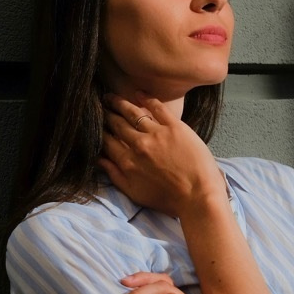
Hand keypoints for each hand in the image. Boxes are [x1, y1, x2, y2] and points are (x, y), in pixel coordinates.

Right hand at [99, 93, 224, 218]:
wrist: (198, 197)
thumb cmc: (168, 200)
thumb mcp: (135, 193)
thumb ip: (115, 176)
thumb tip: (99, 160)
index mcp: (127, 162)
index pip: (107, 141)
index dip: (99, 131)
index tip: (94, 123)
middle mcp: (138, 145)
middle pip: (117, 124)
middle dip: (106, 114)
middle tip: (99, 105)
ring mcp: (156, 134)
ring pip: (133, 113)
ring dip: (120, 103)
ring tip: (111, 96)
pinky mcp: (175, 127)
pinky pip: (157, 108)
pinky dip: (146, 99)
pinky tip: (138, 93)